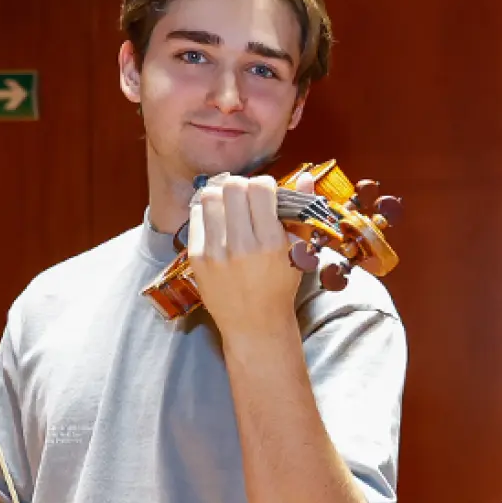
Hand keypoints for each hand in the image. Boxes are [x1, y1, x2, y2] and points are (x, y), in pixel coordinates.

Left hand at [187, 171, 310, 334]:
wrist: (254, 325)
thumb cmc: (280, 288)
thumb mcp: (299, 253)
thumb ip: (301, 213)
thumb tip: (304, 177)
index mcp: (271, 243)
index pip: (260, 188)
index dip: (265, 184)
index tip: (267, 193)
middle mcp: (242, 246)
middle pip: (232, 187)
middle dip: (242, 186)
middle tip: (247, 198)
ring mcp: (216, 252)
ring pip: (210, 196)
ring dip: (222, 196)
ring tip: (231, 207)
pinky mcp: (197, 257)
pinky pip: (197, 216)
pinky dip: (208, 212)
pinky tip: (218, 222)